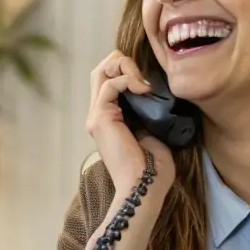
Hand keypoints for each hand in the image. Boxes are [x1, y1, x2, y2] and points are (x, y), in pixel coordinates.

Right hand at [86, 50, 175, 196]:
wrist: (145, 187)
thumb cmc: (153, 168)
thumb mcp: (152, 132)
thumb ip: (146, 113)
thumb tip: (153, 95)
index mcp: (108, 118)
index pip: (109, 79)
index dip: (127, 70)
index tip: (150, 82)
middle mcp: (98, 114)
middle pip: (100, 70)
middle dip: (122, 62)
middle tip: (144, 78)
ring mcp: (96, 115)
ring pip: (100, 71)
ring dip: (125, 67)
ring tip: (144, 83)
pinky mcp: (100, 117)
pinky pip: (110, 84)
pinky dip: (128, 80)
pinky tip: (144, 89)